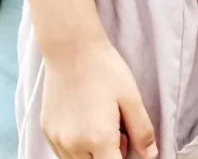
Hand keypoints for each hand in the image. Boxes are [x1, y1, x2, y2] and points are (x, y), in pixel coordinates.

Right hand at [41, 42, 157, 158]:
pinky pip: (63, 153)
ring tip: (102, 125)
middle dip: (110, 156)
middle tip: (119, 133)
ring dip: (92, 155)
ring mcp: (56, 140)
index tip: (127, 144)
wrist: (71, 49)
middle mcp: (73, 145)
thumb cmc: (105, 70)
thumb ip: (142, 131)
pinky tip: (86, 123)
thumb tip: (151, 155)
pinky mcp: (47, 132)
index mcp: (98, 139)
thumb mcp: (131, 98)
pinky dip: (77, 148)